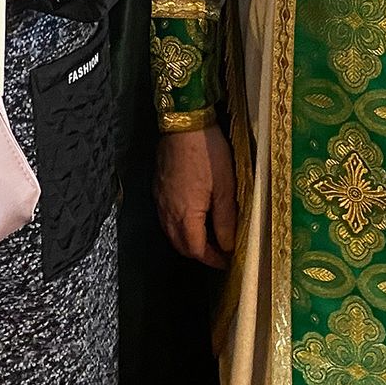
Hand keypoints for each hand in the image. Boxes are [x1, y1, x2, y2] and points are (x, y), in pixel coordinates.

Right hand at [156, 126, 237, 266]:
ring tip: (208, 237)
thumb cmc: (209, 155)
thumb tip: (228, 246)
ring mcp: (159, 199)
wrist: (184, 124)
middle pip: (180, 245)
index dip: (212, 260)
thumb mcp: (226, 188)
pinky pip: (165, 217)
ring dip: (187, 240)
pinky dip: (178, 225)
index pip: (196, 250)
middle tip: (219, 252)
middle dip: (199, 253)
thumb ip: (226, 221)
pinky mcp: (157, 187)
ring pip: (170, 232)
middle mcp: (167, 211)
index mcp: (185, 214)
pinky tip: (192, 216)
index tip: (228, 261)